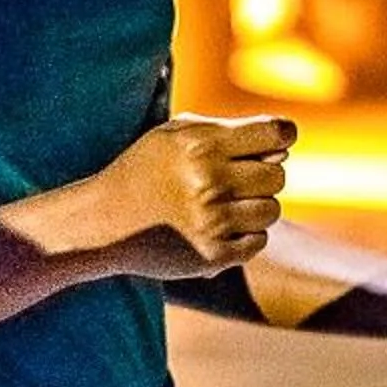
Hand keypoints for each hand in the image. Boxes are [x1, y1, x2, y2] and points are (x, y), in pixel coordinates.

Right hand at [83, 115, 295, 278]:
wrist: (102, 222)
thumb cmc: (145, 171)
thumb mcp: (175, 136)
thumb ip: (229, 132)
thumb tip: (284, 148)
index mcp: (203, 145)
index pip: (277, 133)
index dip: (283, 136)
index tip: (275, 143)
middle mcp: (210, 181)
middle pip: (278, 175)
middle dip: (261, 177)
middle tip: (231, 181)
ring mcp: (212, 221)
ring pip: (271, 211)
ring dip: (253, 209)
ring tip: (222, 207)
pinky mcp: (212, 255)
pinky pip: (258, 242)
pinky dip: (244, 237)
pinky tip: (218, 229)